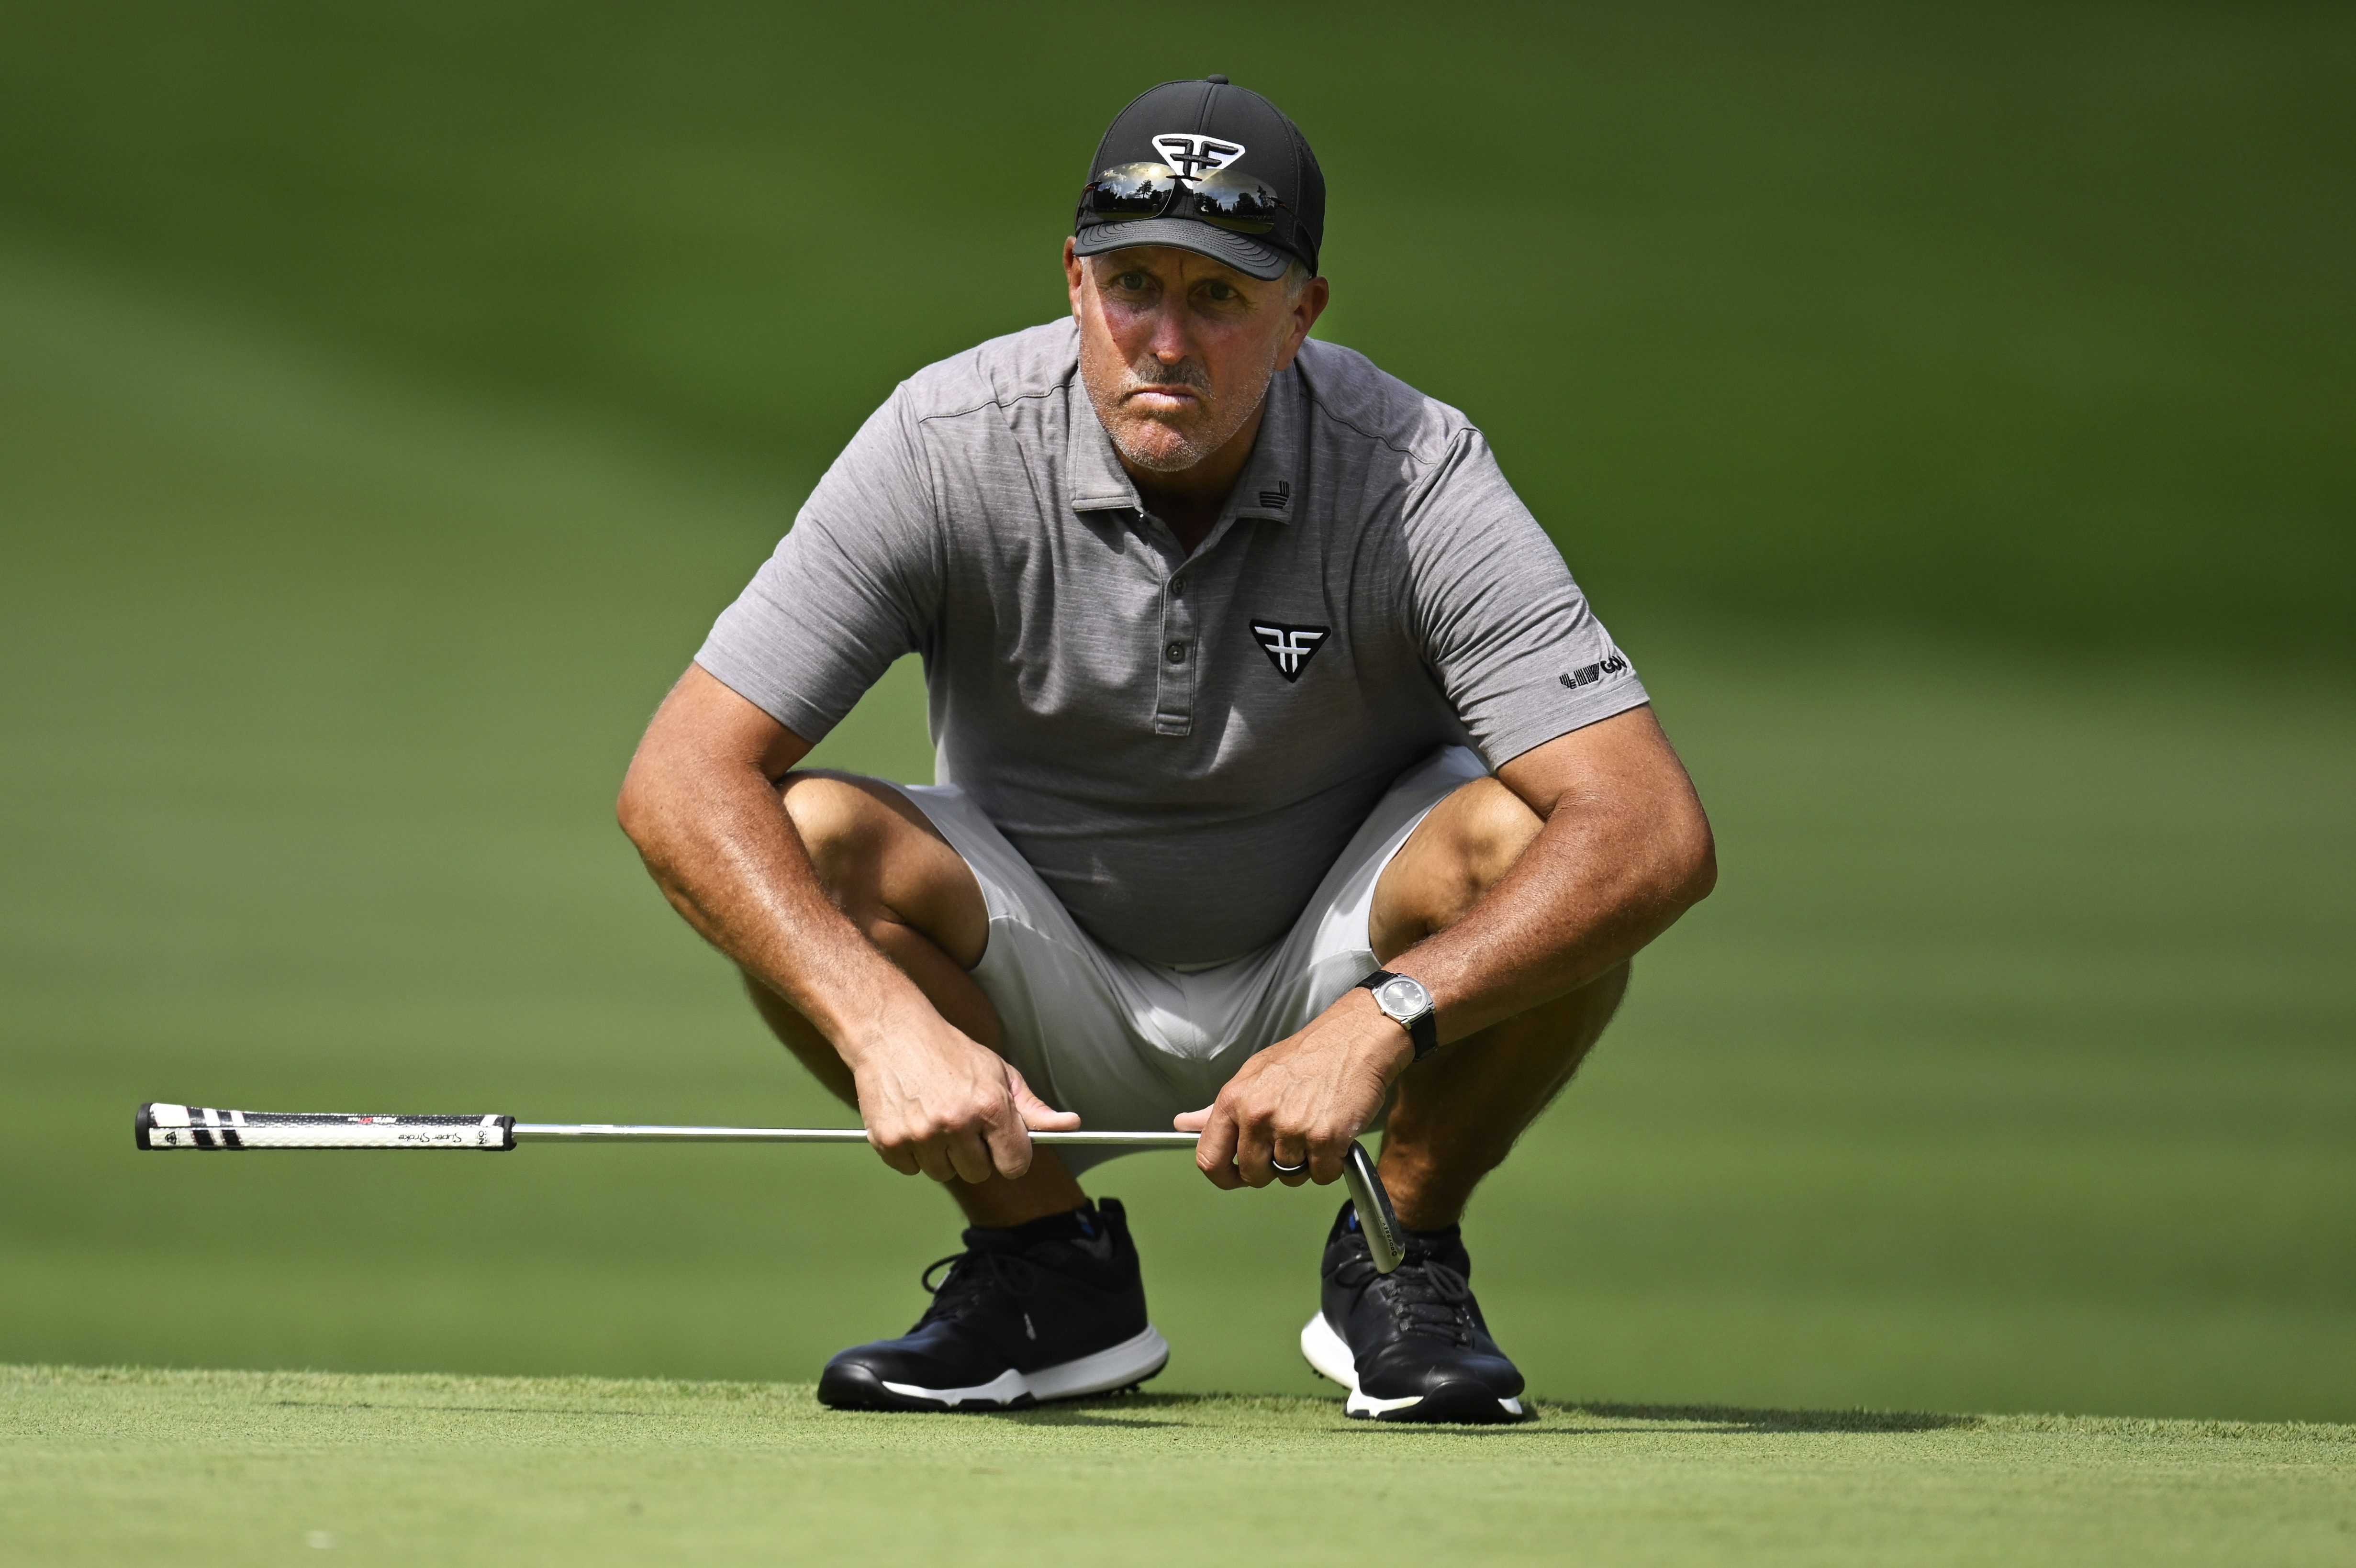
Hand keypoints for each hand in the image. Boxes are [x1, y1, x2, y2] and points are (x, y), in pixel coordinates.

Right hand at [847, 999, 1078, 1182]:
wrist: (892, 1032)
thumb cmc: (950, 1052)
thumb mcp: (998, 1073)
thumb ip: (1032, 1108)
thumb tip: (1071, 1125)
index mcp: (990, 1106)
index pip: (1015, 1164)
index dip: (1010, 1156)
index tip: (1001, 1146)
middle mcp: (957, 1123)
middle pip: (978, 1173)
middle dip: (973, 1153)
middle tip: (960, 1121)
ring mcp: (921, 1135)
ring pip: (942, 1173)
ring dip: (941, 1154)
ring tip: (933, 1116)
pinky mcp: (889, 1142)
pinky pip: (910, 1169)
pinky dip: (911, 1152)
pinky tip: (911, 1119)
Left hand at [1176, 988, 1412, 1189]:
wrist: (1355, 1039)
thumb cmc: (1306, 1056)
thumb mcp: (1253, 1074)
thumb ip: (1218, 1108)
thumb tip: (1184, 1124)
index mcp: (1234, 1100)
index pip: (1209, 1159)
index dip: (1223, 1176)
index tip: (1236, 1177)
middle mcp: (1258, 1115)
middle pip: (1253, 1174)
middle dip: (1272, 1168)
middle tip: (1290, 1140)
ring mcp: (1292, 1129)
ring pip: (1291, 1176)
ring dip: (1305, 1162)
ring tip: (1314, 1127)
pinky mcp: (1326, 1139)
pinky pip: (1322, 1175)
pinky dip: (1330, 1163)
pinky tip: (1333, 1134)